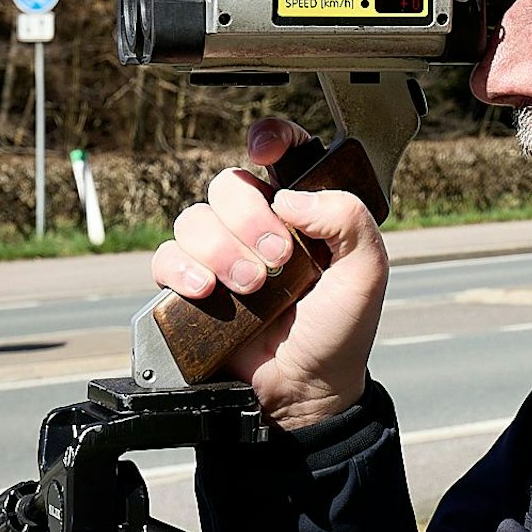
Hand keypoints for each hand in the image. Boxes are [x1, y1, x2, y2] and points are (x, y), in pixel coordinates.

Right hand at [149, 118, 388, 429]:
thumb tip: (291, 198)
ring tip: (249, 287)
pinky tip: (205, 289)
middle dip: (249, 218)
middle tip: (278, 259)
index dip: (270, 139)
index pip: (282, 153)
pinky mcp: (190, 285)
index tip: (265, 151)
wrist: (305, 392)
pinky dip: (180, 268)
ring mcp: (221, 255)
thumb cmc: (338, 333)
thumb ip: (349, 219)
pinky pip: (165, 256)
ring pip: (194, 217)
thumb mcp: (366, 273)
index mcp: (302, 212)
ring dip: (220, 249)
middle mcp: (258, 226)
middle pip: (229, 184)